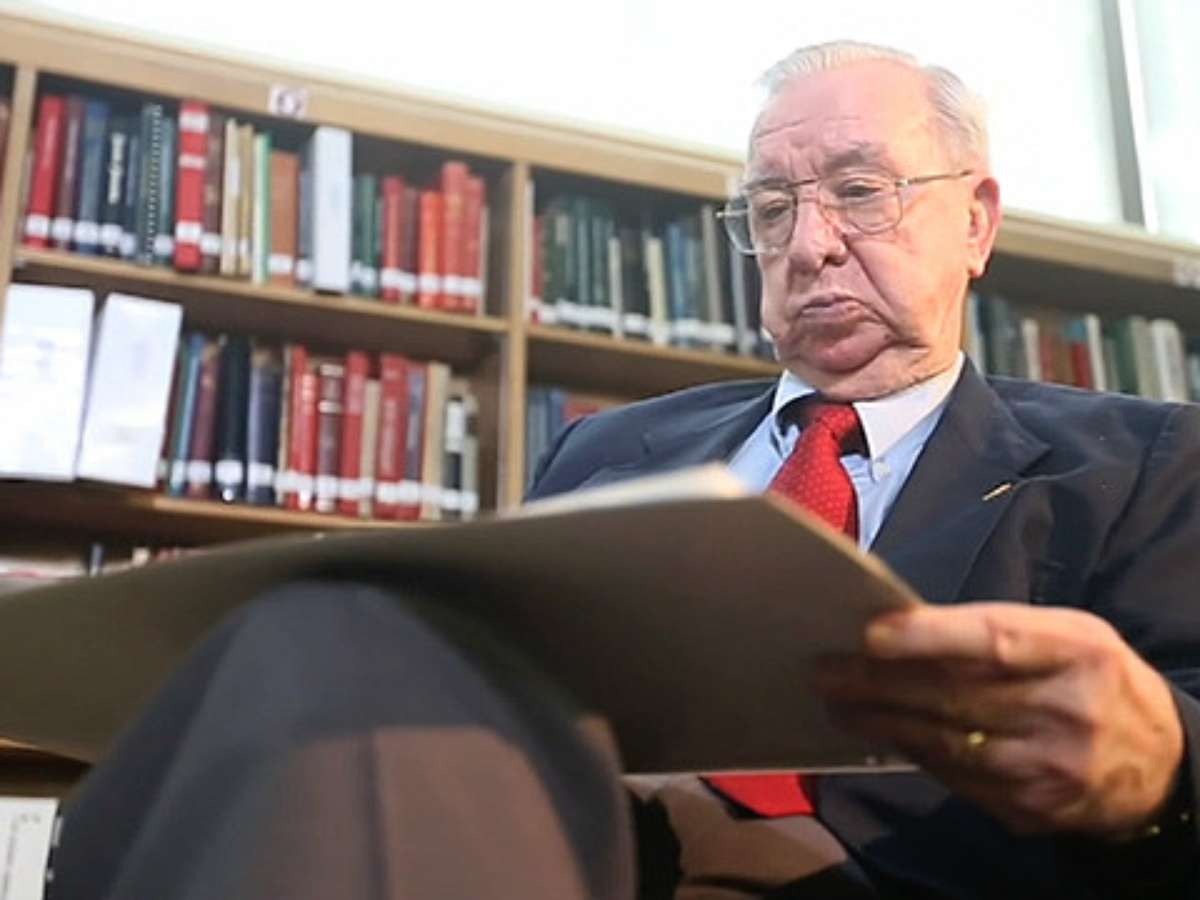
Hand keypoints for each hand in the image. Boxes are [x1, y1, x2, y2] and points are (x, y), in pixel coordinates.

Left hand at [814, 602, 1183, 836]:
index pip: (994, 641)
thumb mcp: (1066, 636)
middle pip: (953, 696)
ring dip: (881, 722)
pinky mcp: (1030, 808)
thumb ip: (996, 630)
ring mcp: (1047, 767)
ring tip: (838, 703)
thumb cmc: (1092, 679)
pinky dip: (913, 753)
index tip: (871, 634)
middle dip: (878, 684)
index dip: (929, 637)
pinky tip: (883, 734)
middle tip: (825, 670)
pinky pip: (954, 778)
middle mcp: (1064, 711)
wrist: (1157, 763)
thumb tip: (904, 627)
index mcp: (1075, 651)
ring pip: (944, 743)